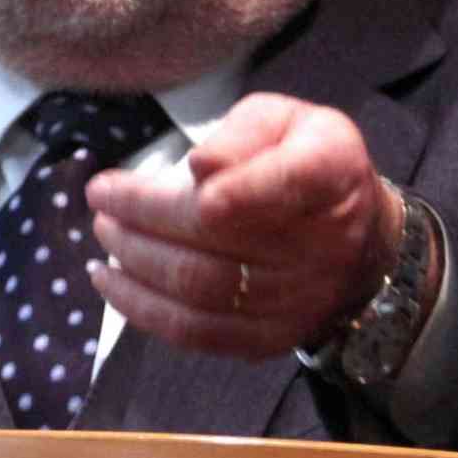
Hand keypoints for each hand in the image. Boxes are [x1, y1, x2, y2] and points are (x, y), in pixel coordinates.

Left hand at [84, 92, 401, 358]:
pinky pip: (199, 333)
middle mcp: (322, 243)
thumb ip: (244, 131)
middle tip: (102, 201)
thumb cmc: (301, 164)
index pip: (284, 182)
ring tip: (104, 234)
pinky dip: (145, 310)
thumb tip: (200, 165)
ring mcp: (297, 299)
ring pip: (201, 290)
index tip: (179, 172)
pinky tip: (112, 283)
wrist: (356, 241)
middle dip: (145, 219)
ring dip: (136, 263)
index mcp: (329, 172)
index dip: (233, 185)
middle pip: (220, 239)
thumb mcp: (285, 120)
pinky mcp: (270, 338)